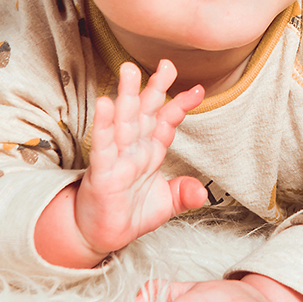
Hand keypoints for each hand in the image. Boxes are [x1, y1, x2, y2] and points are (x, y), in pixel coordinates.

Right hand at [76, 60, 205, 255]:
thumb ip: (184, 194)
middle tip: (166, 63)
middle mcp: (134, 149)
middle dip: (155, 88)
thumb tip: (202, 192)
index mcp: (150, 152)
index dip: (181, 105)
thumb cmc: (129, 214)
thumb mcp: (166, 205)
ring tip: (130, 71)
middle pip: (145, 113)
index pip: (166, 122)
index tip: (198, 89)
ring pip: (124, 122)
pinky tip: (105, 104)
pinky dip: (104, 125)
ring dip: (127, 96)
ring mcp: (117, 159)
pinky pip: (103, 146)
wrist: (100, 237)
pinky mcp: (101, 173)